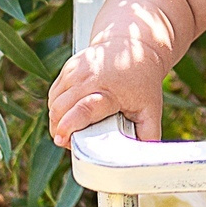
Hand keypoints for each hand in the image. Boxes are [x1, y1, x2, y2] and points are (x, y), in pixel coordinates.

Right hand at [47, 37, 166, 146]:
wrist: (134, 45)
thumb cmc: (143, 81)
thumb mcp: (151, 108)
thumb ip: (148, 135)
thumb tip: (143, 161)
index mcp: (111, 91)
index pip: (85, 109)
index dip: (70, 126)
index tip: (62, 140)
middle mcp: (90, 78)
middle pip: (61, 108)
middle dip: (59, 130)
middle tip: (69, 143)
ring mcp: (76, 71)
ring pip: (54, 102)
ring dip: (57, 121)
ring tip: (70, 131)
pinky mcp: (68, 68)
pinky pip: (54, 94)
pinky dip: (57, 108)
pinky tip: (68, 114)